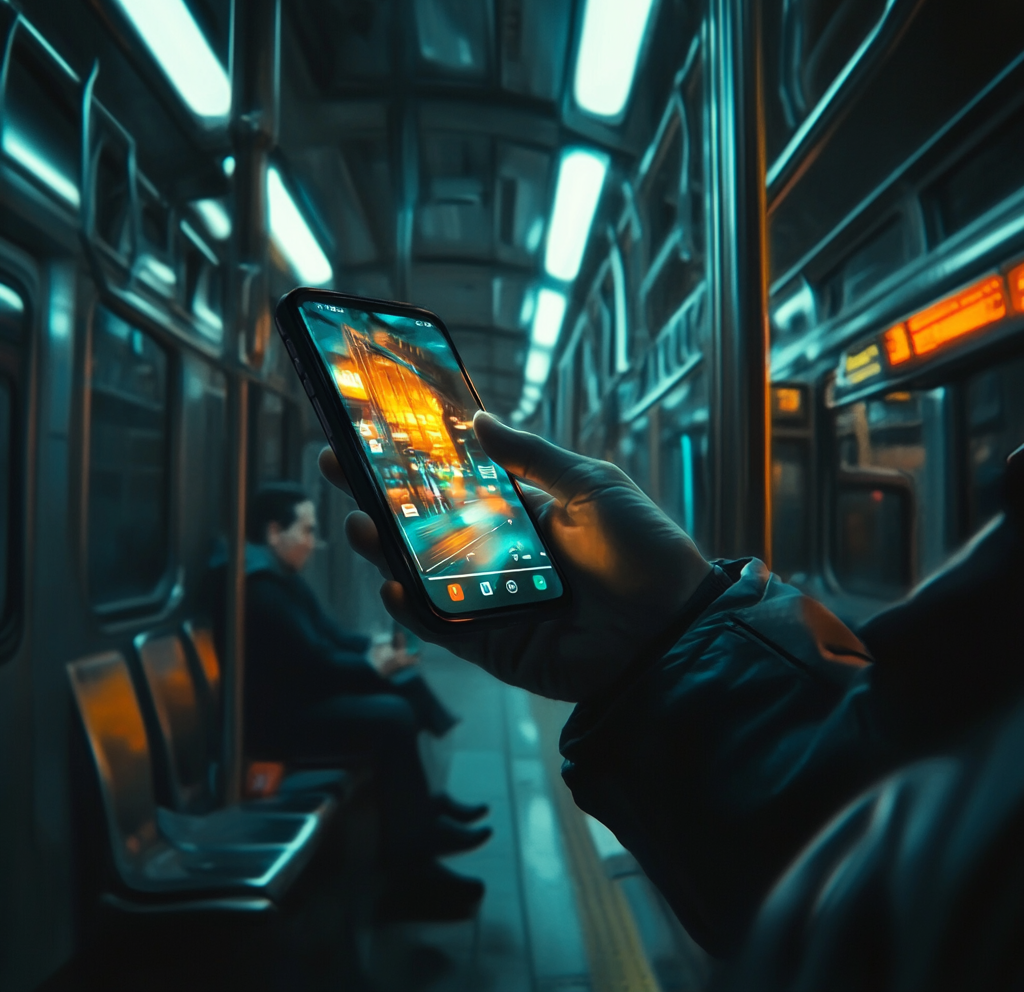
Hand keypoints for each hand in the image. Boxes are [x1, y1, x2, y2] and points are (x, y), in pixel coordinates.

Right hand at [320, 412, 710, 700]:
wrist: (671, 627)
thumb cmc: (643, 550)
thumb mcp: (591, 485)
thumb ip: (533, 456)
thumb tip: (480, 419)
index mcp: (524, 514)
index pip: (456, 485)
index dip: (417, 464)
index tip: (376, 434)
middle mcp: (500, 554)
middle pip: (427, 526)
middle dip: (382, 499)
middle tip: (339, 466)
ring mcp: (492, 599)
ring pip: (424, 573)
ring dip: (385, 551)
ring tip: (358, 523)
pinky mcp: (492, 642)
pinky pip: (441, 624)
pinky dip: (412, 607)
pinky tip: (393, 582)